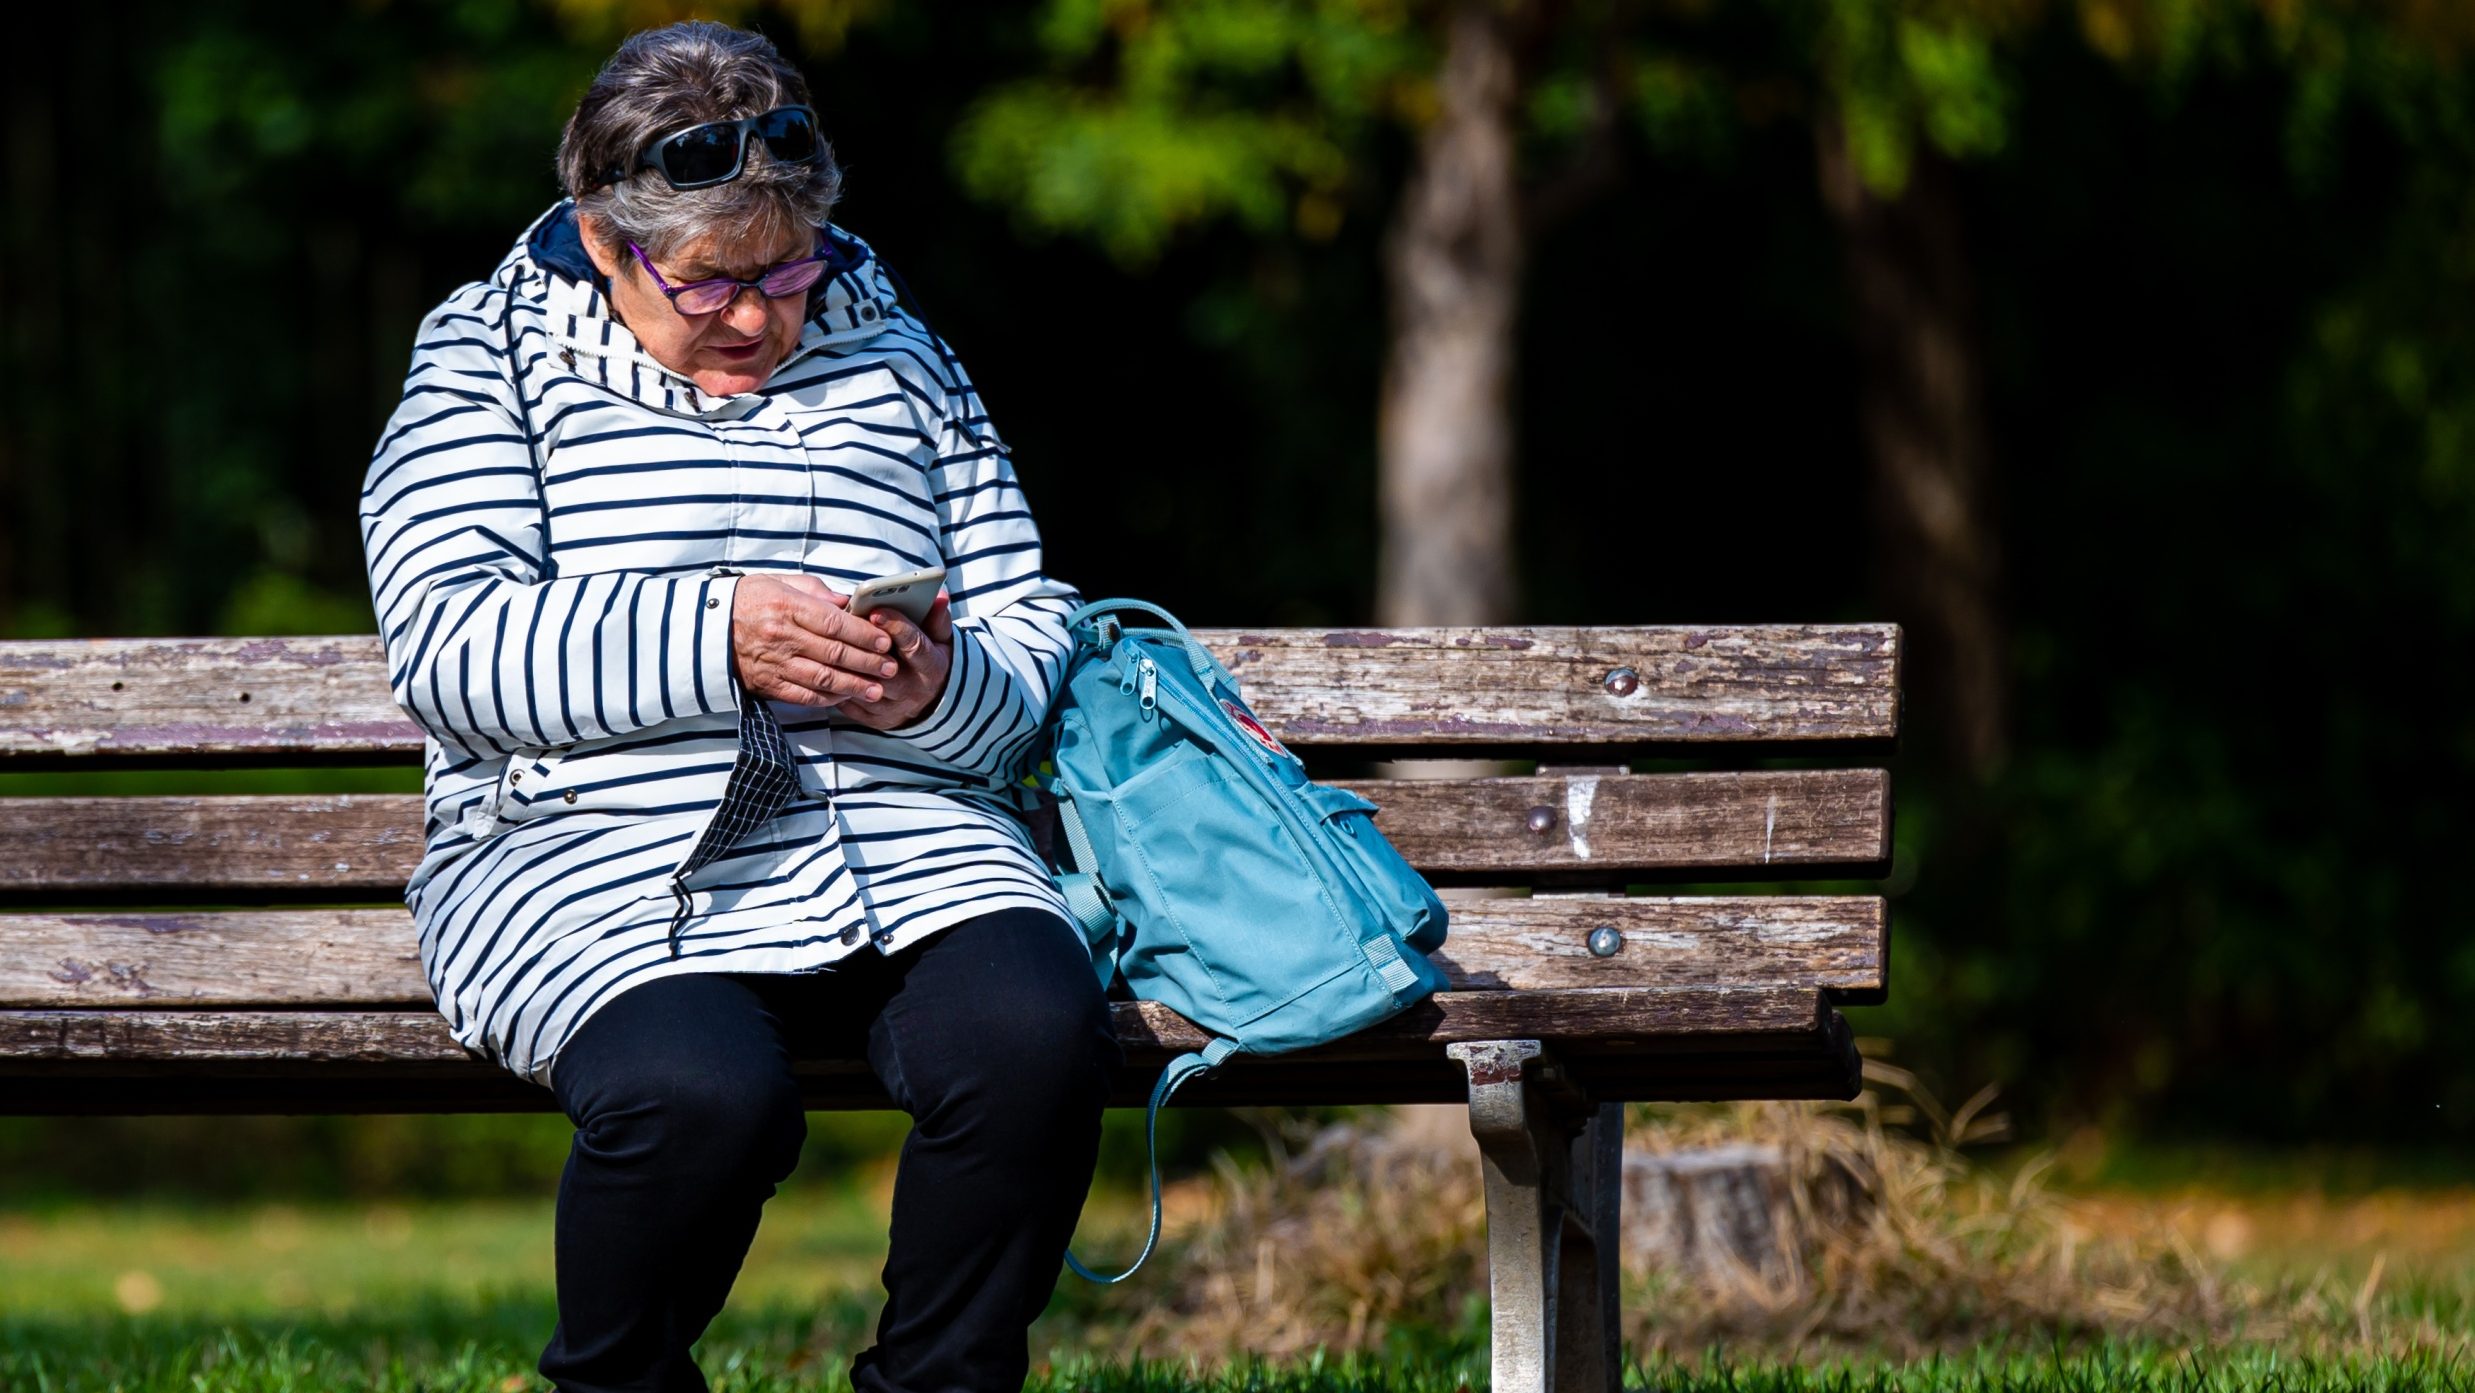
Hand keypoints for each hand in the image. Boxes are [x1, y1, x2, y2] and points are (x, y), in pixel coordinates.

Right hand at [730, 573, 901, 707]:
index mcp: (786, 606)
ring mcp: (774, 663)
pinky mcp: (768, 684)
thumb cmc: (750, 600)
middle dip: (868, 662)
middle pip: (834, 653)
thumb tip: (848, 602)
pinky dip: (828, 699)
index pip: (834, 623)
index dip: (863, 634)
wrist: (706, 627)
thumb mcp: (780, 582)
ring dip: (854, 686)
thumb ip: (817, 592)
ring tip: (877, 689)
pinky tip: (847, 697)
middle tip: (891, 667)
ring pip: (823, 679)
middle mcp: (781, 636)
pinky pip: (804, 696)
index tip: (885, 640)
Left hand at [835, 591, 953, 730]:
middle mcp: (913, 689)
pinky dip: (835, 684)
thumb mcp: (941, 639)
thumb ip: (937, 617)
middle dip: (862, 646)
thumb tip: (939, 596)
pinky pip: (849, 703)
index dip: (895, 626)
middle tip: (842, 623)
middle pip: (884, 668)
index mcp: (931, 666)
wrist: (931, 703)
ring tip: (828, 641)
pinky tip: (825, 665)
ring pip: (862, 686)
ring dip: (844, 664)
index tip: (877, 609)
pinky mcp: (875, 719)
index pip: (914, 645)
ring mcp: (892, 707)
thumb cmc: (930, 661)